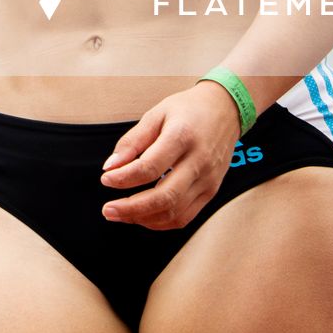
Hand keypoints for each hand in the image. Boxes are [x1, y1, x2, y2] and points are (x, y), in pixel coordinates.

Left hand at [97, 81, 243, 229]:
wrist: (226, 109)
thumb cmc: (188, 110)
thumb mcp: (157, 114)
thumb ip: (133, 141)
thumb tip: (110, 166)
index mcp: (182, 137)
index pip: (149, 167)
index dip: (124, 178)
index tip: (106, 178)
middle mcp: (199, 162)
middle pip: (164, 197)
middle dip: (131, 208)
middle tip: (108, 209)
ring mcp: (208, 180)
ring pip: (174, 213)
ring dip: (143, 218)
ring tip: (120, 213)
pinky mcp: (211, 191)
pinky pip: (185, 217)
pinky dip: (161, 222)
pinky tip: (142, 215)